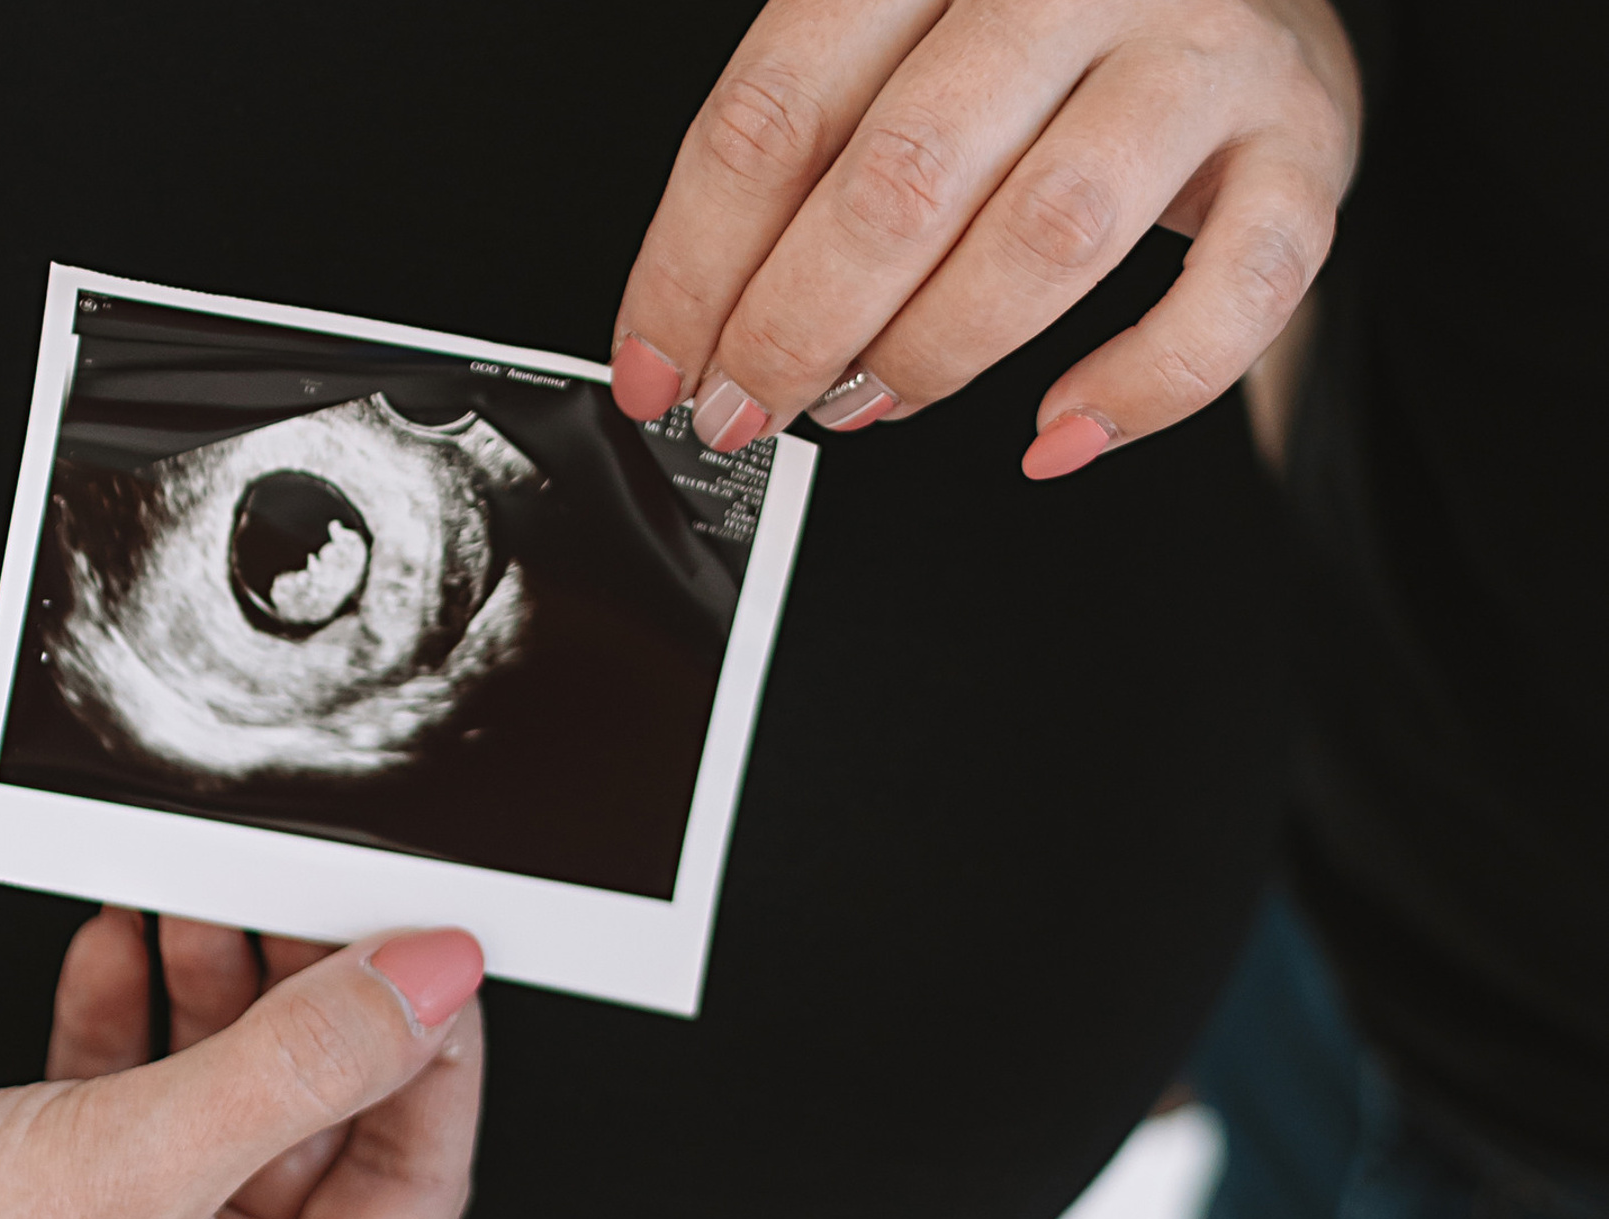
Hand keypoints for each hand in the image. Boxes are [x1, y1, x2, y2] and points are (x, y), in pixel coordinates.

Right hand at [0, 911, 484, 1218]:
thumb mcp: (151, 1157)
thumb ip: (313, 1060)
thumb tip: (438, 979)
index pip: (414, 1190)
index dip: (433, 1063)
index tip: (437, 962)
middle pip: (326, 1136)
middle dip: (310, 1012)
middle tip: (315, 907)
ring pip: (237, 1108)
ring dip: (221, 999)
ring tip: (207, 904)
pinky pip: (147, 1106)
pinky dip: (137, 1025)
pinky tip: (123, 949)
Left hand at [608, 0, 1358, 474]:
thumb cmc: (1045, 23)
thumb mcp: (906, 36)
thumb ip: (814, 148)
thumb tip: (700, 322)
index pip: (779, 109)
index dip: (697, 264)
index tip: (655, 368)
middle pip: (903, 177)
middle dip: (798, 327)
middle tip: (749, 407)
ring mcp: (1203, 49)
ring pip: (1050, 232)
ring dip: (934, 353)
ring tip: (867, 403)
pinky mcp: (1306, 140)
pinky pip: (1236, 290)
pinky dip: (1140, 388)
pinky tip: (1056, 434)